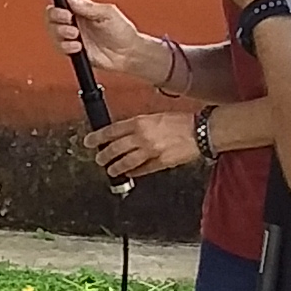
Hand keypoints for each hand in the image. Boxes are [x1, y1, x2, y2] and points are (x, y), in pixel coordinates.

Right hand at [43, 0, 148, 76]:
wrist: (128, 54)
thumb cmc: (122, 32)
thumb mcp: (107, 13)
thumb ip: (87, 6)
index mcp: (81, 8)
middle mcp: (74, 20)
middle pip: (51, 14)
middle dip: (55, 15)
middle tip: (67, 18)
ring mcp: (72, 35)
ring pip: (52, 30)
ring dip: (61, 31)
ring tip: (75, 34)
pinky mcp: (72, 49)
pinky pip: (59, 46)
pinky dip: (65, 46)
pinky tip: (77, 45)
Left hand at [84, 112, 204, 179]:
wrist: (201, 131)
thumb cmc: (180, 122)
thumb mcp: (154, 117)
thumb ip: (137, 126)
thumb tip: (121, 134)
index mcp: (140, 122)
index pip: (111, 130)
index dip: (97, 138)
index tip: (89, 142)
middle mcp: (142, 137)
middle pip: (114, 149)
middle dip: (103, 156)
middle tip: (99, 159)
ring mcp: (151, 151)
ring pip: (125, 162)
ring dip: (115, 167)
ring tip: (110, 170)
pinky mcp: (160, 163)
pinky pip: (141, 170)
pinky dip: (132, 172)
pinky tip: (128, 173)